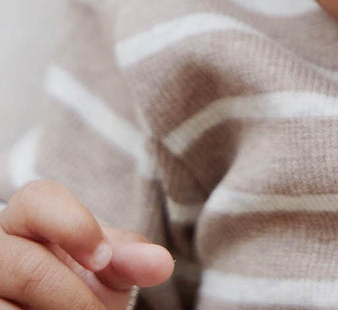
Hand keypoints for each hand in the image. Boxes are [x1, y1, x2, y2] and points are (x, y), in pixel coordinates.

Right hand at [0, 179, 173, 308]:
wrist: (58, 309)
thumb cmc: (82, 281)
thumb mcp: (107, 265)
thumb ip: (128, 257)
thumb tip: (161, 263)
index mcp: (27, 218)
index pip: (37, 200)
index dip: (73, 226)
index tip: (102, 258)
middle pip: (28, 268)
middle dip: (74, 299)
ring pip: (8, 309)